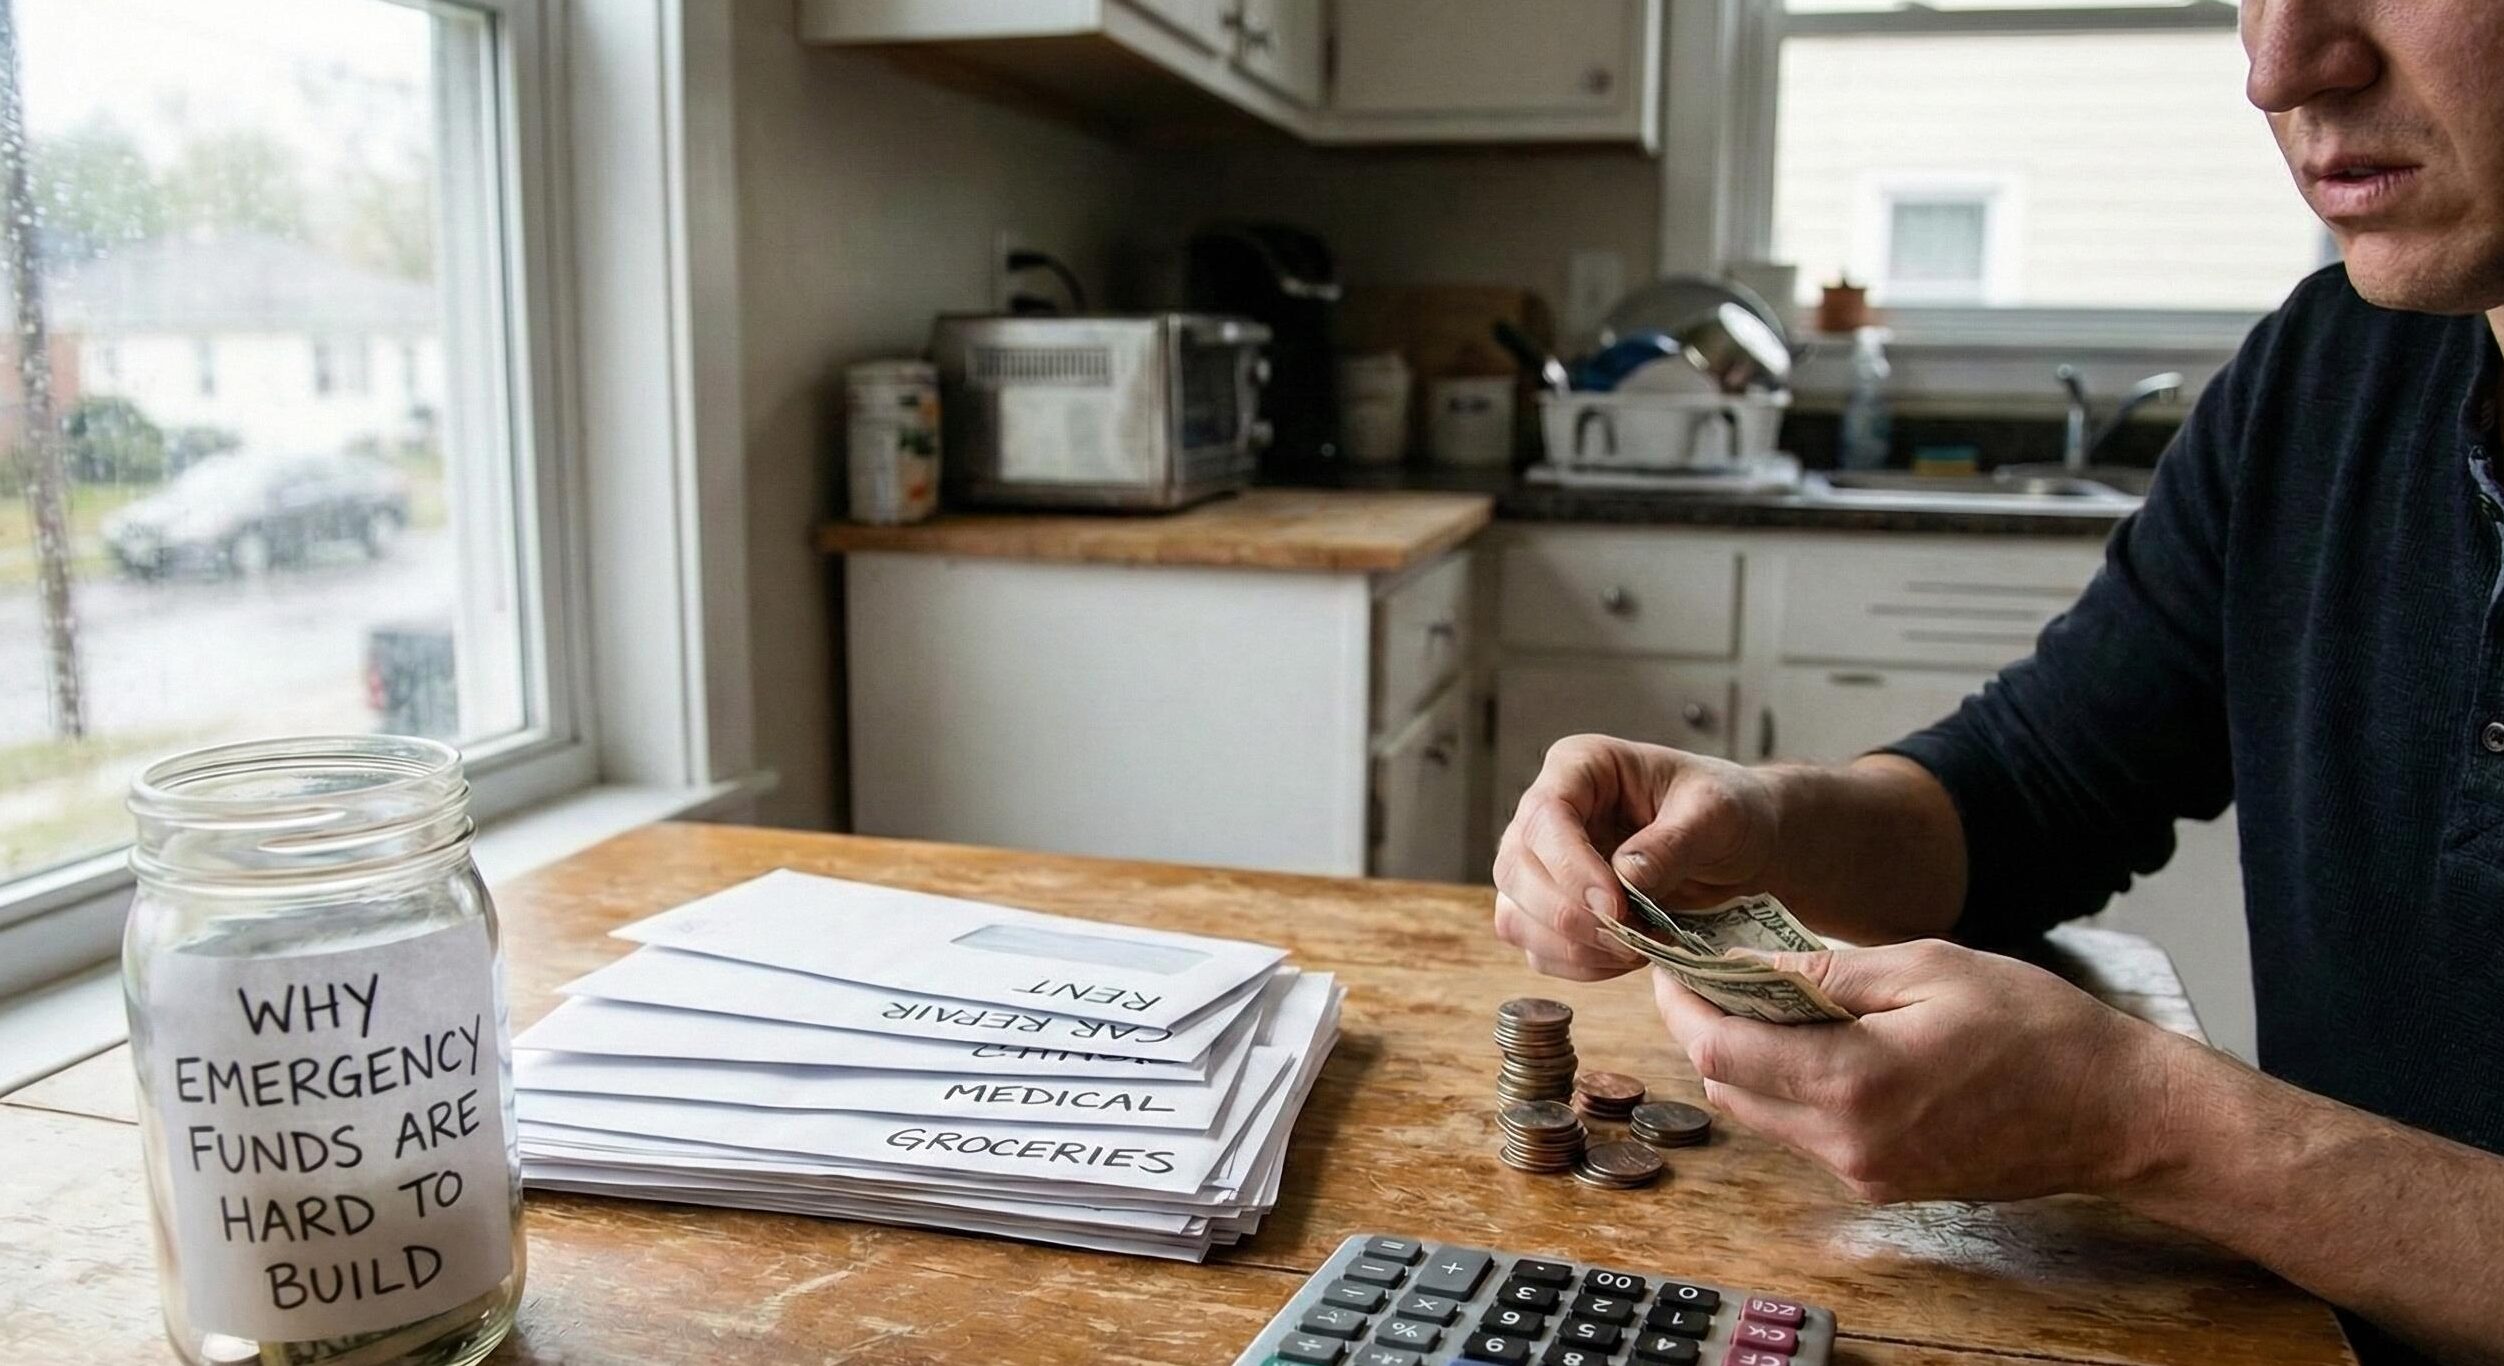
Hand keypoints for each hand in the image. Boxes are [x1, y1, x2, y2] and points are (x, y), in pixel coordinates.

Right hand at [1491, 734, 1783, 980]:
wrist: (1740, 846)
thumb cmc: (1726, 811)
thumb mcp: (1716, 813)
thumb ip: (1673, 841)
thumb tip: (1625, 878)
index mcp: (1581, 767)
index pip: (1545, 814)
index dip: (1570, 866)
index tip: (1615, 906)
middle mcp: (1548, 814)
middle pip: (1516, 869)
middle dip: (1568, 916)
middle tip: (1630, 938)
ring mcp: (1541, 865)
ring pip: (1514, 916)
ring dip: (1570, 947)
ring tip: (1633, 949)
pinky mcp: (1549, 910)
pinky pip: (1538, 950)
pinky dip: (1578, 965)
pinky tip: (1624, 958)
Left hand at [1652, 939, 2180, 1202]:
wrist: (2116, 1112)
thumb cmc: (2036, 1027)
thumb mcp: (1927, 967)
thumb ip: (1828, 972)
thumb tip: (1748, 966)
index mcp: (1852, 1084)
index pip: (1721, 1050)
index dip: (1683, 1005)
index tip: (1670, 967)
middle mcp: (1847, 1145)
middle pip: (1730, 1088)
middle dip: (1706, 1031)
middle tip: (1707, 977)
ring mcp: (1866, 1174)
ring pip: (1764, 1117)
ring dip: (1746, 1062)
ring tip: (1757, 1001)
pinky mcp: (1885, 1185)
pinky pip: (1807, 1136)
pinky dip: (1790, 1089)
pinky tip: (1810, 1043)